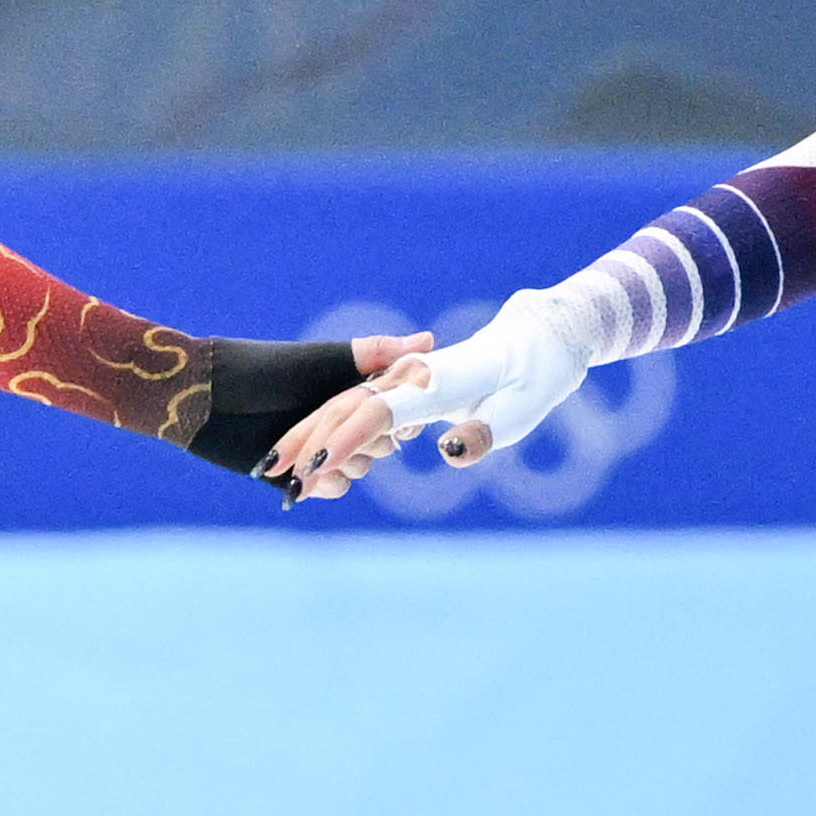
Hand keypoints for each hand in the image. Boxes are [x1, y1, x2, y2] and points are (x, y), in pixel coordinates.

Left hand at [182, 331, 428, 488]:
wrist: (201, 397)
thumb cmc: (260, 370)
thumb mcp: (319, 361)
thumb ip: (372, 353)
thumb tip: (428, 340)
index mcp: (344, 388)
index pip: (391, 411)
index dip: (393, 419)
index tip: (390, 419)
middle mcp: (333, 417)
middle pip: (377, 445)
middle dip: (367, 447)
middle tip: (346, 441)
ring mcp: (313, 446)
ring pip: (354, 470)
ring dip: (343, 468)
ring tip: (318, 463)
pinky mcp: (291, 473)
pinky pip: (324, 488)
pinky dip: (320, 486)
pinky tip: (302, 484)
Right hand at [266, 294, 589, 498]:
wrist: (539, 337)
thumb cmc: (534, 375)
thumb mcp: (522, 410)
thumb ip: (484, 433)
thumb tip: (449, 451)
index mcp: (437, 381)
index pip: (380, 411)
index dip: (346, 439)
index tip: (315, 467)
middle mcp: (412, 378)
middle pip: (347, 407)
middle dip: (308, 439)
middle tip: (276, 474)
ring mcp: (405, 381)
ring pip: (346, 409)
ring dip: (313, 439)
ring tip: (285, 477)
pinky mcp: (406, 390)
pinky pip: (362, 413)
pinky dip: (335, 435)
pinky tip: (317, 463)